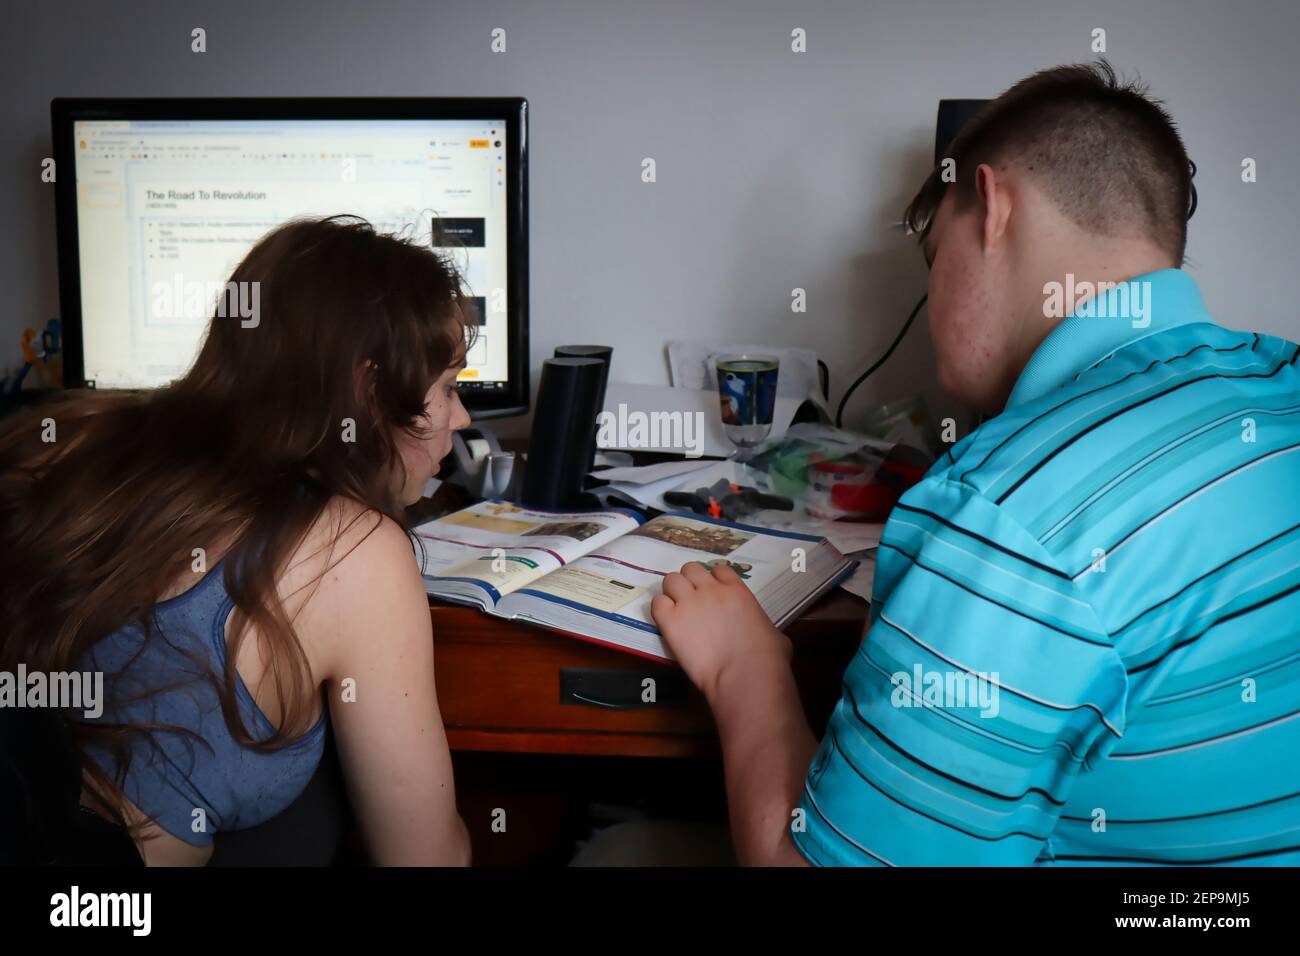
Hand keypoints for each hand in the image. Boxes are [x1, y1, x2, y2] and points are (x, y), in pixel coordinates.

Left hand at [650, 561, 790, 701]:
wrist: (746, 673)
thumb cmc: (767, 657)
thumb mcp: (773, 632)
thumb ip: (760, 624)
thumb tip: (764, 636)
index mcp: (736, 590)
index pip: (718, 569)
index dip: (713, 580)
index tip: (712, 593)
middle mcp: (710, 590)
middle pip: (690, 569)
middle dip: (689, 582)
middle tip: (691, 601)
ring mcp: (689, 603)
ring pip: (671, 580)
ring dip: (672, 592)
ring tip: (676, 610)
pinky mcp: (671, 621)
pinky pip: (657, 603)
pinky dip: (661, 610)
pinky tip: (668, 623)